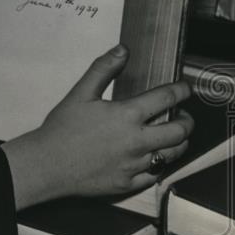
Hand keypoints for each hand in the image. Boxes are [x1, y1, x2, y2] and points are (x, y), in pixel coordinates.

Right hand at [1, 44, 193, 208]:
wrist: (47, 165)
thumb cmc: (61, 129)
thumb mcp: (80, 93)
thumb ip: (103, 69)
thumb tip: (122, 50)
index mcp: (127, 115)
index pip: (166, 98)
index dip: (181, 91)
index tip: (185, 89)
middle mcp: (137, 141)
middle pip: (179, 131)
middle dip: (188, 121)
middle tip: (184, 116)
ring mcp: (134, 165)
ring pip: (172, 155)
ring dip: (179, 144)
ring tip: (174, 137)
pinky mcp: (128, 184)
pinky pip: (154, 176)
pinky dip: (158, 166)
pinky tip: (153, 159)